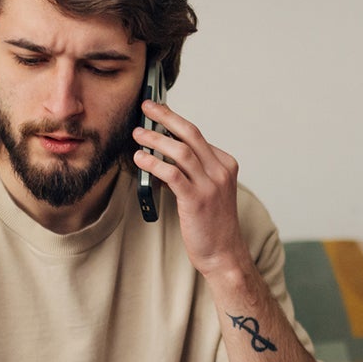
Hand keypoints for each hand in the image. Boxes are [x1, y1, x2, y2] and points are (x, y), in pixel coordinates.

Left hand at [133, 102, 248, 277]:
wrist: (224, 254)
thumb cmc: (212, 224)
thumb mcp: (207, 191)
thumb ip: (190, 172)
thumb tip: (161, 155)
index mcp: (225, 164)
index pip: (197, 135)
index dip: (174, 121)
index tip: (157, 112)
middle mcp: (220, 171)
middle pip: (190, 134)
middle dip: (166, 116)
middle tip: (146, 106)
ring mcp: (211, 185)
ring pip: (181, 151)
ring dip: (155, 139)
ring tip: (137, 134)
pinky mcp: (197, 200)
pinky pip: (172, 174)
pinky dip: (154, 163)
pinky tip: (140, 159)